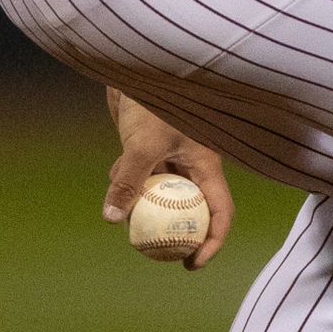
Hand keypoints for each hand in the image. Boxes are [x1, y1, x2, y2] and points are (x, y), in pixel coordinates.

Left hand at [102, 87, 235, 269]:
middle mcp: (193, 162)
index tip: (192, 264)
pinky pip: (142, 174)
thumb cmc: (154, 100)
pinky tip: (113, 171)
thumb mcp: (143, 144)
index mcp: (206, 164)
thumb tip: (112, 219)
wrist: (138, 67)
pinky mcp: (151, 145)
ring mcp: (171, 154)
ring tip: (124, 208)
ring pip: (161, 192)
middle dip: (172, 231)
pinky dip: (128, 178)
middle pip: (190, 207)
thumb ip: (128, 181)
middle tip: (153, 253)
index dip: (212, 242)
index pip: (220, 211)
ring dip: (143, 201)